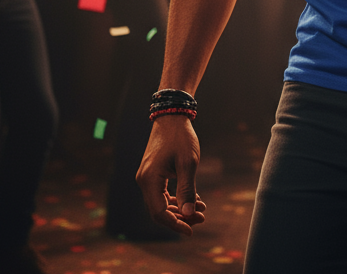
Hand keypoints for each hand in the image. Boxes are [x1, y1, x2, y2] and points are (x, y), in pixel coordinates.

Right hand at [137, 115, 206, 234]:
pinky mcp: (152, 172)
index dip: (175, 224)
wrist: (172, 116)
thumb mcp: (188, 163)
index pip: (159, 212)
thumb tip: (190, 214)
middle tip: (202, 218)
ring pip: (161, 202)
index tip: (192, 230)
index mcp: (149, 180)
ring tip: (201, 209)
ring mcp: (146, 176)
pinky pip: (162, 193)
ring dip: (180, 208)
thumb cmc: (181, 137)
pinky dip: (176, 198)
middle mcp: (144, 180)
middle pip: (159, 210)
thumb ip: (188, 190)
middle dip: (181, 217)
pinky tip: (193, 199)